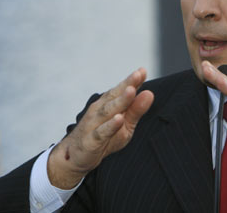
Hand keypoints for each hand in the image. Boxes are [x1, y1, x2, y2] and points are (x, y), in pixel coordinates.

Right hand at [48, 67, 153, 188]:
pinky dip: (110, 125)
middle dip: (127, 84)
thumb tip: (150, 93)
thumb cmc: (105, 137)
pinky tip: (118, 119)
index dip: (132, 80)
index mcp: (108, 103)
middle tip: (138, 74)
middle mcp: (100, 110)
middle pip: (115, 96)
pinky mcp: (91, 140)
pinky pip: (101, 132)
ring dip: (120, 100)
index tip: (143, 70)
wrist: (76, 157)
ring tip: (131, 91)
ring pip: (108, 111)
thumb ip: (136, 109)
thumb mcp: (125, 124)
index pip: (122, 89)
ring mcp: (94, 124)